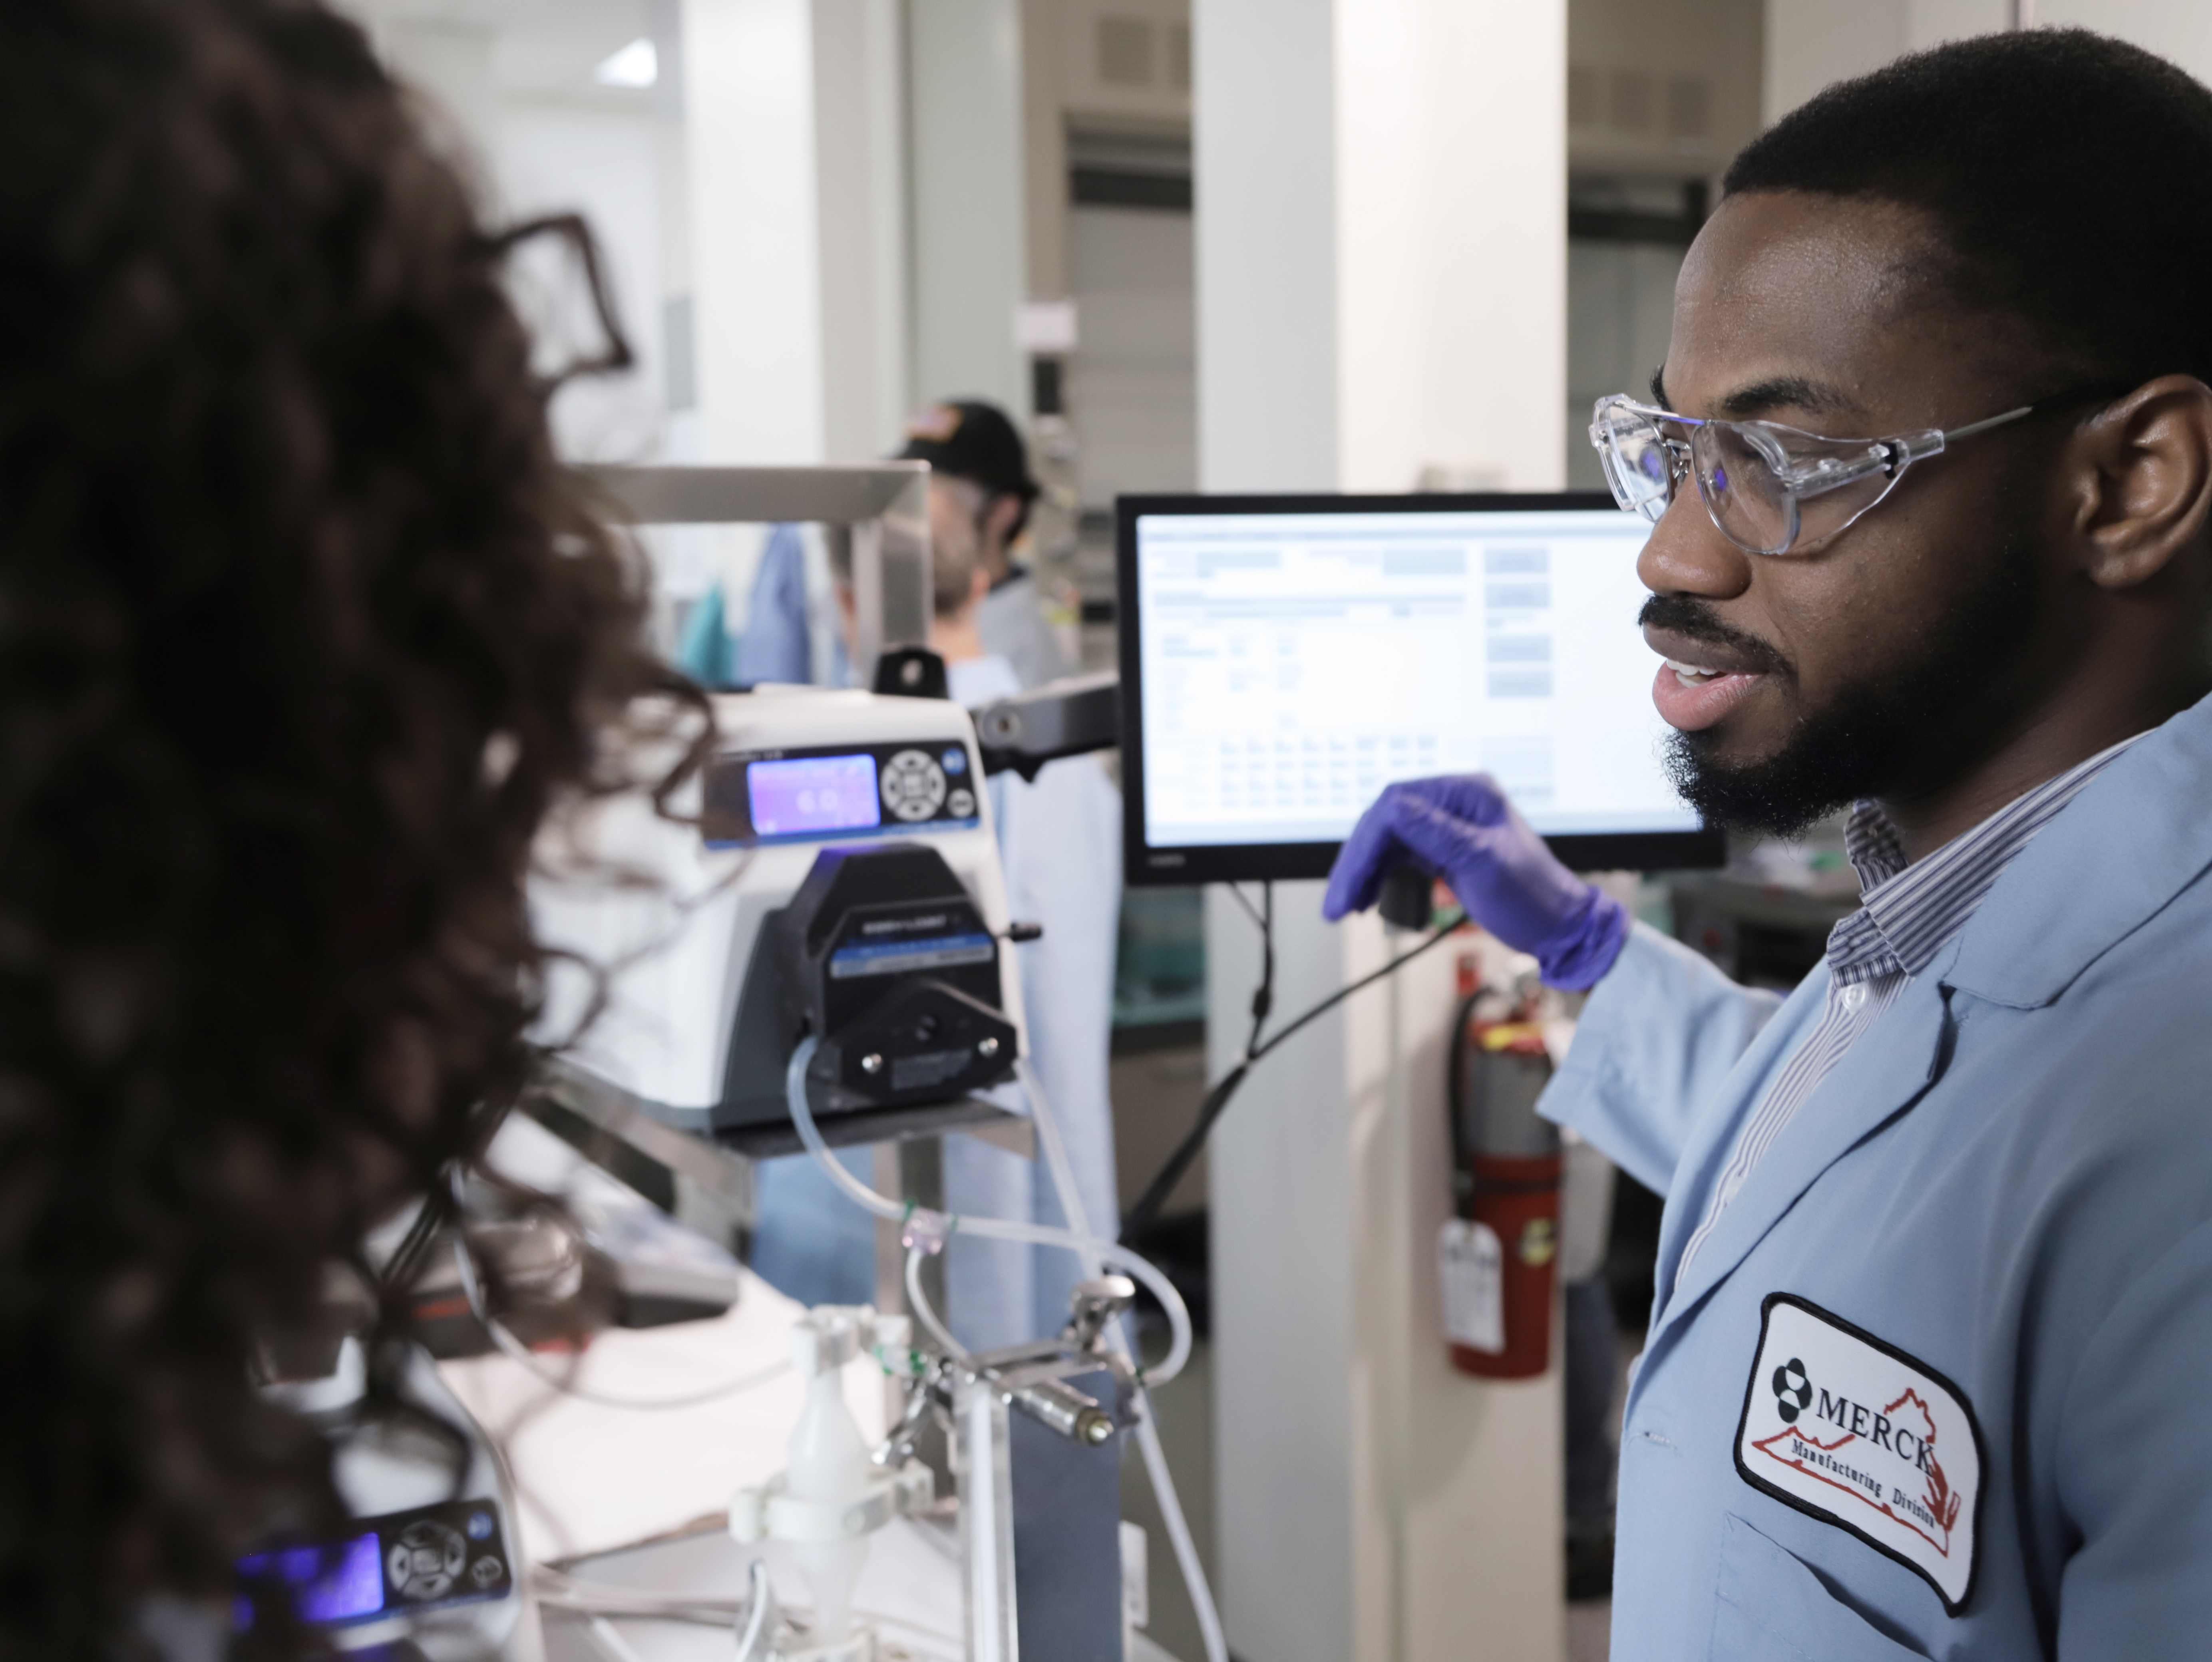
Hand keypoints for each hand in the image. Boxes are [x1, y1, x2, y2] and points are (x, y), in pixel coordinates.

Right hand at [1322, 775, 1629, 989]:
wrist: (1557, 928)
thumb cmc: (1533, 897)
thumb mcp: (1484, 862)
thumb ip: (1436, 832)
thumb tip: (1391, 809)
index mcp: (1466, 794)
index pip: (1397, 805)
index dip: (1367, 842)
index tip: (1352, 880)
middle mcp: (1452, 805)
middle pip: (1384, 824)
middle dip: (1357, 863)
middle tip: (1339, 902)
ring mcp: (1446, 828)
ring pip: (1385, 843)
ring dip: (1362, 873)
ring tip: (1346, 906)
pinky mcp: (1442, 852)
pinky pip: (1398, 858)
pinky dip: (1379, 878)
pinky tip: (1366, 899)